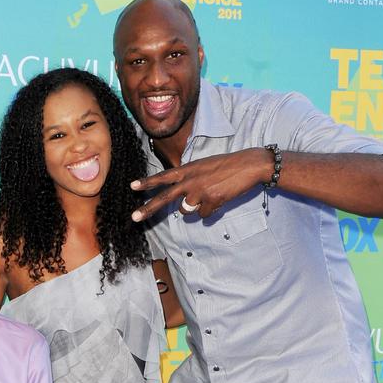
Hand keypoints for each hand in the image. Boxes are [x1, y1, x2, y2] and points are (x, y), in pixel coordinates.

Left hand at [131, 148, 271, 221]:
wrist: (249, 164)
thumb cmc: (226, 166)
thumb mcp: (203, 168)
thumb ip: (190, 183)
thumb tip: (185, 207)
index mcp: (188, 169)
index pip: (163, 176)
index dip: (147, 182)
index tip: (133, 186)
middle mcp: (190, 180)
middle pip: (165, 198)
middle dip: (148, 209)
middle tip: (134, 217)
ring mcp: (199, 191)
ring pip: (187, 211)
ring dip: (197, 208)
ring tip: (212, 194)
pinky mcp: (211, 200)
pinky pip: (205, 214)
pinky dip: (212, 210)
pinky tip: (221, 197)